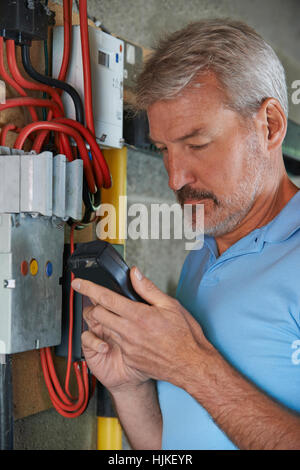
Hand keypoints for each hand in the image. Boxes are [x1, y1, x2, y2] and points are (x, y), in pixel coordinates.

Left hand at [72, 266, 212, 389]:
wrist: (191, 366)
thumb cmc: (185, 337)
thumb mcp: (171, 306)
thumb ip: (148, 289)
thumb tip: (134, 274)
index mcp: (139, 316)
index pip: (106, 298)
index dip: (88, 289)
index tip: (78, 283)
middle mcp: (130, 332)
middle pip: (98, 314)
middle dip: (94, 305)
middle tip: (100, 299)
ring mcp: (128, 348)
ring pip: (105, 329)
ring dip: (105, 320)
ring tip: (117, 315)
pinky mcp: (129, 359)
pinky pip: (115, 343)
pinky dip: (117, 334)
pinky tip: (130, 332)